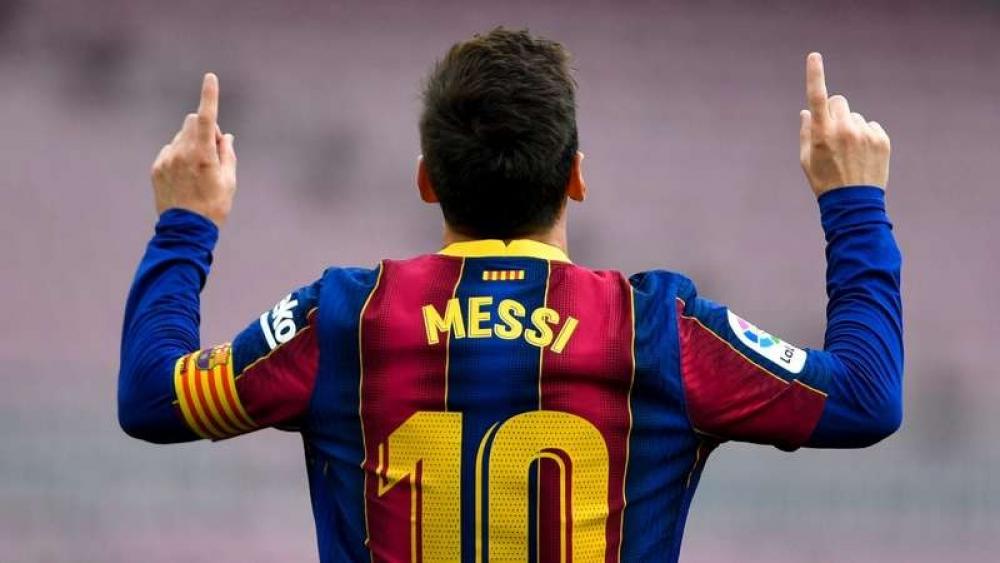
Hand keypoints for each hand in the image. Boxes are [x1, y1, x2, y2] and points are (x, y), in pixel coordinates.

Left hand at [151, 73, 236, 226]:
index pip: (206, 117)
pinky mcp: (156, 168)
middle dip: (204, 129)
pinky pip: (170, 151)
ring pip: (181, 137)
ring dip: (191, 144)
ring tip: (198, 171)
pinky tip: (185, 177)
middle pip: (191, 122)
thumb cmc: (214, 206)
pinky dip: (179, 156)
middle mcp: (181, 152)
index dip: (209, 96)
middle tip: (214, 151)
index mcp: (202, 154)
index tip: (210, 77)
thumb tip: (224, 135)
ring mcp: (166, 159)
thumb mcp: (229, 181)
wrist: (186, 231)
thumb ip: (227, 153)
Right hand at [799, 53, 889, 196]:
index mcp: (822, 133)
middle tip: (834, 133)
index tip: (814, 56)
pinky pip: (872, 126)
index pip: (817, 98)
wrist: (853, 204)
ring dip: (851, 127)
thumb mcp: (807, 159)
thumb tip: (807, 112)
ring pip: (856, 116)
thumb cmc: (824, 181)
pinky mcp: (882, 139)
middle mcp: (845, 129)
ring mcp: (865, 133)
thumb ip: (806, 132)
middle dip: (834, 112)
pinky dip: (867, 136)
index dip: (815, 75)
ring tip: (851, 152)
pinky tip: (863, 155)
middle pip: (839, 101)